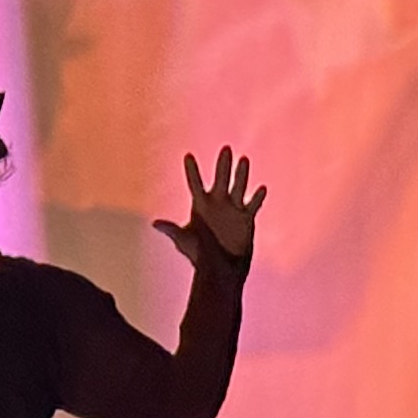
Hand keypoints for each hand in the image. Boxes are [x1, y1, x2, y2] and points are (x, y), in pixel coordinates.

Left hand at [156, 146, 263, 273]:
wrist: (220, 270)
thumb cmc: (199, 256)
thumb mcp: (185, 241)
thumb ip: (173, 230)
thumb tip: (155, 223)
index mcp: (200, 206)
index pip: (195, 184)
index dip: (191, 170)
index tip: (188, 156)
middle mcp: (217, 204)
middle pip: (221, 179)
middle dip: (223, 165)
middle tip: (226, 148)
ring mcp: (233, 210)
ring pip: (239, 187)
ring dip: (241, 174)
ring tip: (244, 159)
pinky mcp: (246, 219)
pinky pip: (253, 205)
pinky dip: (257, 198)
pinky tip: (261, 188)